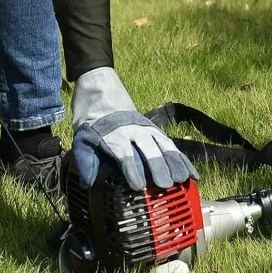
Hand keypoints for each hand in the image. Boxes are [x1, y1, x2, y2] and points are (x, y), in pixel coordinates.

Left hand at [71, 67, 198, 190]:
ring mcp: (146, 128)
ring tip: (183, 179)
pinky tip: (191, 172)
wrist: (99, 86)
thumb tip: (88, 182)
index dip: (132, 170)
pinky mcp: (153, 129)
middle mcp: (133, 130)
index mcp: (113, 134)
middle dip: (158, 167)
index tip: (138, 185)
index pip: (124, 154)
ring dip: (174, 163)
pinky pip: (170, 144)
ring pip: (163, 145)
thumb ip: (85, 159)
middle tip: (165, 185)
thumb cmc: (90, 117)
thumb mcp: (80, 137)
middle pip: (148, 149)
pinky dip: (181, 158)